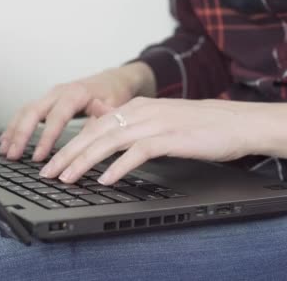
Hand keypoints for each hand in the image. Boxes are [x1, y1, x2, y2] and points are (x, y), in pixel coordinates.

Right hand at [0, 62, 154, 161]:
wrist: (114, 79)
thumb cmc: (115, 93)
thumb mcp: (115, 106)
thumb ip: (101, 120)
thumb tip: (91, 136)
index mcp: (76, 93)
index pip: (56, 117)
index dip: (46, 138)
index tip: (38, 156)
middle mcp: (59, 91)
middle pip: (32, 111)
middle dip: (20, 135)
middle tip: (12, 155)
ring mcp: (51, 95)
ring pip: (25, 110)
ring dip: (13, 131)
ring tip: (5, 151)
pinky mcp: (48, 100)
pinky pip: (27, 111)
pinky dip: (15, 125)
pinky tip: (7, 139)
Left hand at [39, 98, 265, 184]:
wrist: (238, 123)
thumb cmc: (203, 126)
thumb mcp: (163, 122)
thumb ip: (137, 128)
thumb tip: (112, 143)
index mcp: (138, 107)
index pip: (95, 125)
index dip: (70, 143)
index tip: (53, 161)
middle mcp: (142, 111)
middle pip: (95, 132)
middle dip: (68, 153)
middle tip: (48, 172)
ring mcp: (156, 122)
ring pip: (110, 141)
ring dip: (84, 161)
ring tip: (67, 178)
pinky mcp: (171, 137)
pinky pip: (137, 152)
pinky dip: (118, 167)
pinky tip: (106, 180)